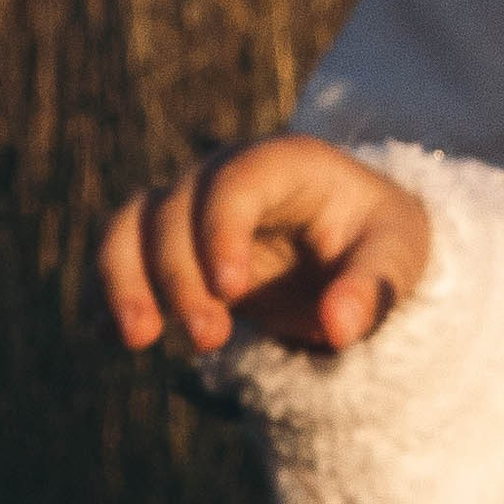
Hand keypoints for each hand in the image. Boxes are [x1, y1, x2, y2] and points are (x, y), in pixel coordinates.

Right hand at [100, 137, 431, 356]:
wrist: (357, 247)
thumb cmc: (380, 242)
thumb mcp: (398, 260)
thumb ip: (372, 290)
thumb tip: (339, 329)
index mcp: (284, 163)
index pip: (235, 182)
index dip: (220, 232)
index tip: (231, 292)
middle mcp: (224, 173)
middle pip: (174, 210)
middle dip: (180, 277)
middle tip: (210, 340)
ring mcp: (189, 205)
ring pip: (129, 226)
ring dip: (123, 281)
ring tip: (136, 339)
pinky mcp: (167, 243)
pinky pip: (118, 256)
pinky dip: (106, 292)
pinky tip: (109, 336)